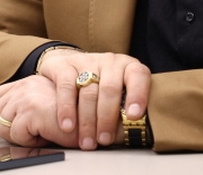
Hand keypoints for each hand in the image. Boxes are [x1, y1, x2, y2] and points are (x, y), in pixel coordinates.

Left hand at [0, 75, 79, 147]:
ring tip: (41, 132)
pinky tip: (46, 135)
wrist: (95, 120)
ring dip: (21, 136)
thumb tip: (1, 120)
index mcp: (29, 81)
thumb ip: (25, 105)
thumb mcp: (45, 105)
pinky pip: (16, 135)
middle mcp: (27, 84)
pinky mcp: (32, 109)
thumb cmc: (75, 117)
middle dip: (9, 130)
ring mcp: (28, 95)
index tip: (13, 127)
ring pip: (2, 126)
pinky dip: (30, 142)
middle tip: (31, 132)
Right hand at [36, 49, 150, 149]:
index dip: (138, 95)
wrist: (68, 70)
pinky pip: (66, 87)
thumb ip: (124, 113)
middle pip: (110, 88)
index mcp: (128, 67)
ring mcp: (87, 61)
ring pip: (89, 92)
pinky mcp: (64, 65)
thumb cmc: (101, 90)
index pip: (138, 75)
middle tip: (105, 139)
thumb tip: (129, 133)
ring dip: (87, 121)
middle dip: (107, 118)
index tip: (134, 116)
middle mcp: (109, 62)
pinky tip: (68, 126)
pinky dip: (67, 109)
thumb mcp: (118, 98)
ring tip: (87, 142)